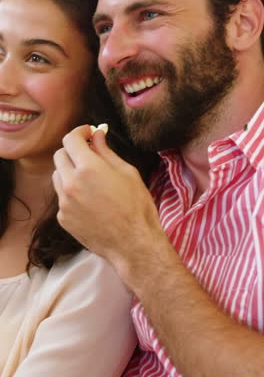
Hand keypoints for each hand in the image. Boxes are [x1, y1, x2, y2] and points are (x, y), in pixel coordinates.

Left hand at [52, 125, 161, 270]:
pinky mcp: (63, 218)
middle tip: (89, 154)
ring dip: (69, 171)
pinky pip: (62, 197)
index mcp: (88, 168)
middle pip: (59, 155)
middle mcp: (70, 183)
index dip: (80, 132)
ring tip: (89, 179)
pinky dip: (71, 192)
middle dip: (73, 150)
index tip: (88, 133)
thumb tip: (96, 135)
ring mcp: (64, 203)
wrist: (133, 244)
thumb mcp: (127, 172)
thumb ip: (106, 152)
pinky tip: (89, 200)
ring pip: (57, 176)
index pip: (70, 139)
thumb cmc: (137, 207)